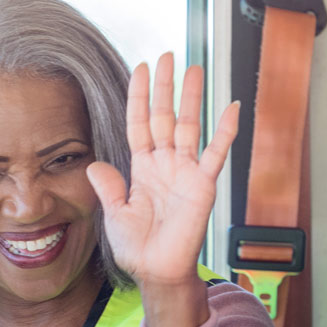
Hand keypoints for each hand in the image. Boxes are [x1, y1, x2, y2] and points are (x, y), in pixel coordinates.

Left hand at [87, 52, 239, 288]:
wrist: (158, 271)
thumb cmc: (138, 247)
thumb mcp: (114, 214)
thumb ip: (108, 187)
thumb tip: (95, 163)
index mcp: (142, 168)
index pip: (139, 123)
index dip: (139, 96)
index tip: (140, 69)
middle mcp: (165, 164)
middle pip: (164, 116)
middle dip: (165, 86)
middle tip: (168, 55)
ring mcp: (186, 172)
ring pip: (189, 126)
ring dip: (192, 98)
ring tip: (195, 69)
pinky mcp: (203, 185)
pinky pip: (216, 154)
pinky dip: (224, 131)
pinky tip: (231, 108)